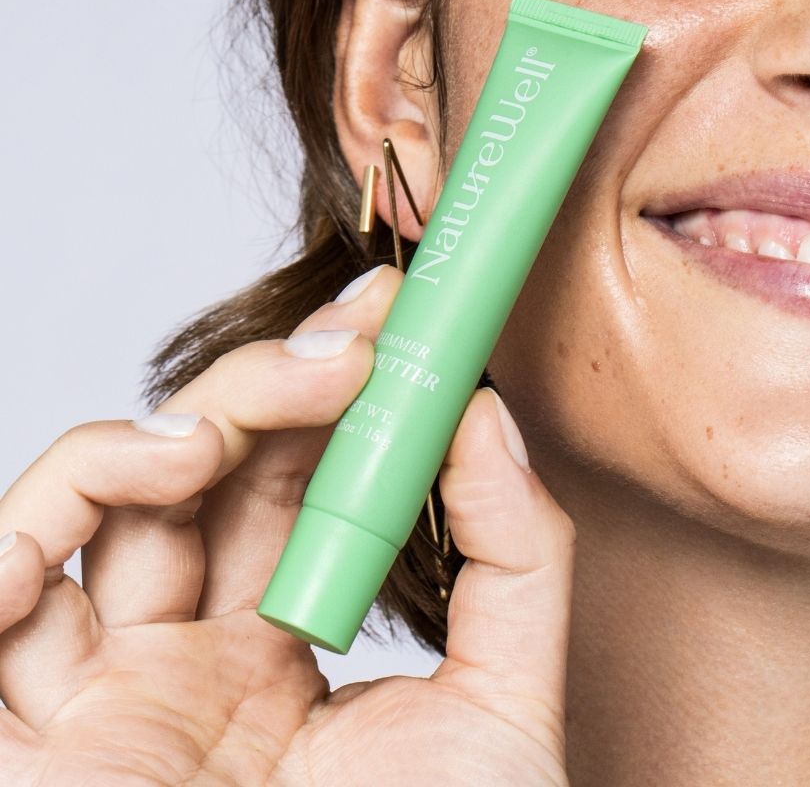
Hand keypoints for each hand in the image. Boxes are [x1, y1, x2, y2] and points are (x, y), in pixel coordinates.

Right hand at [0, 266, 574, 785]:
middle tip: (365, 327)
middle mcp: (178, 663)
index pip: (296, 487)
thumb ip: (516, 557)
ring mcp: (92, 694)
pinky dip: (68, 490)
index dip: (340, 395)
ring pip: (106, 500)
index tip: (398, 317)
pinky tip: (171, 458)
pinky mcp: (15, 736)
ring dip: (197, 417)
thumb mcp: (505, 711)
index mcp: (276, 657)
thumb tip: (489, 412)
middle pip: (209, 475)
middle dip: (284, 381)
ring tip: (294, 396)